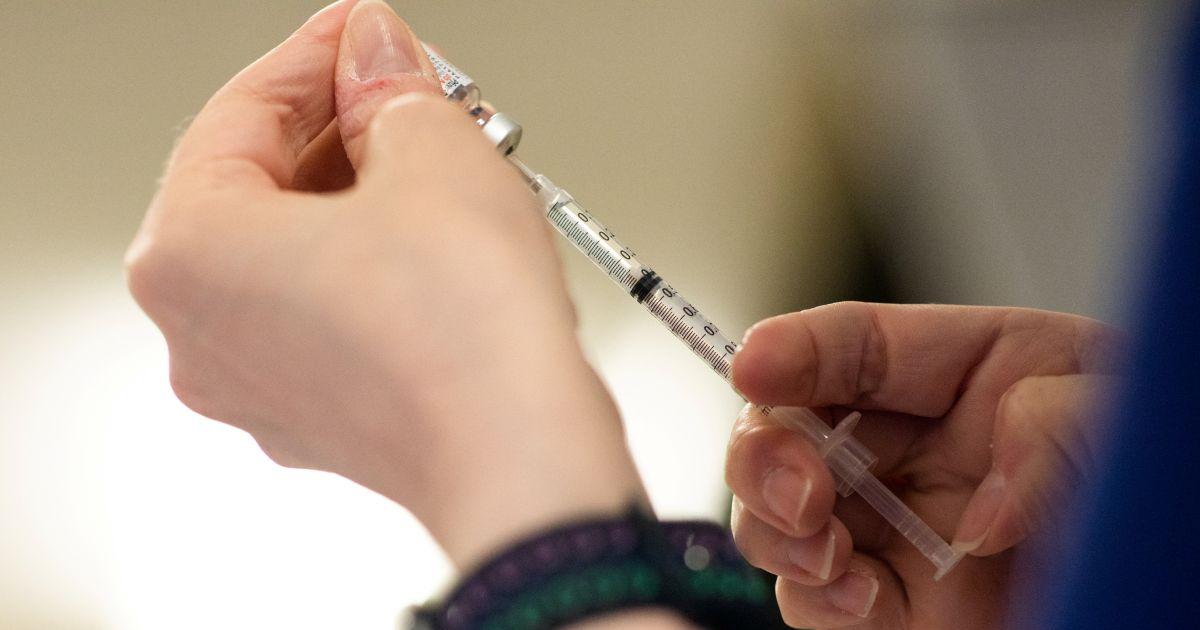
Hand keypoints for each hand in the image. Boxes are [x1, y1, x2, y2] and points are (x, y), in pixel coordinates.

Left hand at [126, 0, 643, 568]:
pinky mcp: (319, 415)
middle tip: (412, 89)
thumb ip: (387, 86)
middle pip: (263, 187)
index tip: (365, 33)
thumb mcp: (430, 152)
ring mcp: (257, 384)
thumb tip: (375, 56)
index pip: (239, 113)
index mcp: (188, 252)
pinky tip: (438, 236)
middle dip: (345, 128)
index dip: (317, 57)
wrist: (520, 453)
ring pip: (300, 253)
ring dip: (366, 195)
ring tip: (443, 160)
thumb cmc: (462, 331)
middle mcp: (200, 330)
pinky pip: (330, 311)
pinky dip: (374, 264)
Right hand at [724, 302, 1119, 628]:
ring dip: (777, 531)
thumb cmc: (1157, 482)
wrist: (1167, 585)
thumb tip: (981, 512)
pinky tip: (858, 598)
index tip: (754, 366)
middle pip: (785, 426)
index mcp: (966, 372)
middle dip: (765, 452)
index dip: (795, 349)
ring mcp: (892, 529)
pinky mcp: (890, 606)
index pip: (856, 342)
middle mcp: (911, 447)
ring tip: (829, 551)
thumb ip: (1059, 429)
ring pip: (775, 515)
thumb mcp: (1124, 417)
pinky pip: (812, 599)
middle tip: (804, 491)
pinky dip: (815, 600)